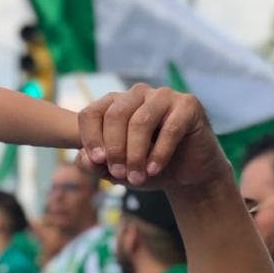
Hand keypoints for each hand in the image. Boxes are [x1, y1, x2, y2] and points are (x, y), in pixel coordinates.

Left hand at [76, 84, 226, 188]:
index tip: (97, 162)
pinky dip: (159, 153)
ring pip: (140, 121)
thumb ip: (94, 164)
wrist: (186, 174)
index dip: (90, 138)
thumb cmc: (145, 168)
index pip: (91, 113)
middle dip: (114, 149)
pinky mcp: (188, 104)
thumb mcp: (115, 170)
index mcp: (114, 103)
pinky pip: (169, 129)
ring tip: (137, 178)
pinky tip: (154, 170)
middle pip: (115, 115)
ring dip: (136, 154)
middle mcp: (136, 94)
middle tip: (118, 174)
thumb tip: (85, 158)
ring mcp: (163, 95)